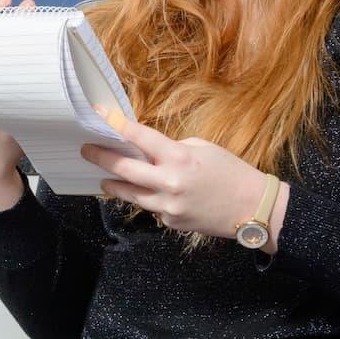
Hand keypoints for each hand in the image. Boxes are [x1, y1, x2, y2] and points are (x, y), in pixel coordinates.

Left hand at [80, 107, 284, 249]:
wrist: (253, 207)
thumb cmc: (231, 172)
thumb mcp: (204, 148)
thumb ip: (173, 149)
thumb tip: (150, 151)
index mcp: (179, 157)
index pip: (141, 137)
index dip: (117, 125)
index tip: (100, 116)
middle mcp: (169, 182)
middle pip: (124, 169)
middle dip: (101, 158)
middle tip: (86, 151)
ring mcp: (168, 206)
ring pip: (131, 194)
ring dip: (115, 185)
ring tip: (104, 179)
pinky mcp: (171, 222)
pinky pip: (152, 209)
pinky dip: (149, 200)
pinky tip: (151, 195)